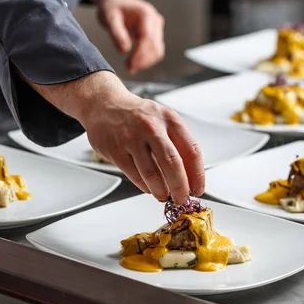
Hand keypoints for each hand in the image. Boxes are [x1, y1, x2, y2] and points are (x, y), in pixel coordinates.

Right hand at [26, 71, 205, 203]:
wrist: (105, 104)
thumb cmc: (137, 115)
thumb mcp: (162, 119)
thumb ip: (177, 143)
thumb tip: (190, 175)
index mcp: (169, 118)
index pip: (191, 150)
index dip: (197, 174)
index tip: (198, 188)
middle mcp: (151, 126)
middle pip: (173, 164)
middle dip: (180, 187)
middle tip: (182, 198)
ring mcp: (132, 138)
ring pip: (152, 174)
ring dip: (161, 191)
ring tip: (163, 195)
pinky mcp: (115, 150)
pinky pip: (134, 175)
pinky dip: (145, 186)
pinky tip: (148, 187)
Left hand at [88, 0, 164, 73]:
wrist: (115, 1)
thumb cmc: (112, 8)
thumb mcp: (109, 18)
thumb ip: (117, 34)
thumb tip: (124, 50)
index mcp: (146, 14)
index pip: (148, 38)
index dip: (140, 54)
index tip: (130, 65)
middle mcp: (155, 19)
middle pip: (156, 46)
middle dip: (143, 60)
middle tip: (129, 69)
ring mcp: (157, 26)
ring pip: (158, 50)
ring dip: (146, 62)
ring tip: (130, 67)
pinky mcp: (155, 33)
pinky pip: (155, 49)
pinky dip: (147, 58)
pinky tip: (135, 62)